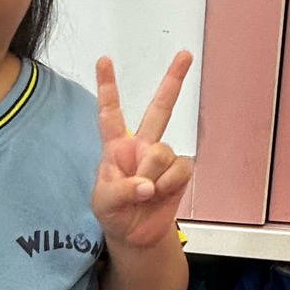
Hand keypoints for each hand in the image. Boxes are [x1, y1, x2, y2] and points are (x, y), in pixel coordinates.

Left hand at [91, 51, 193, 248]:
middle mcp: (142, 146)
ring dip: (153, 175)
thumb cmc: (114, 213)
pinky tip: (160, 193)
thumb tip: (146, 184)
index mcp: (116, 148)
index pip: (111, 114)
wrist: (135, 235)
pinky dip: (168, 184)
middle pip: (159, 109)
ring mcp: (162, 158)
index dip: (108, 87)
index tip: (103, 60)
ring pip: (163, 151)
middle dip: (173, 81)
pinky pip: (179, 169)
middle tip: (185, 55)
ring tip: (144, 193)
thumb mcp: (103, 203)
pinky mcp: (179, 172)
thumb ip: (121, 190)